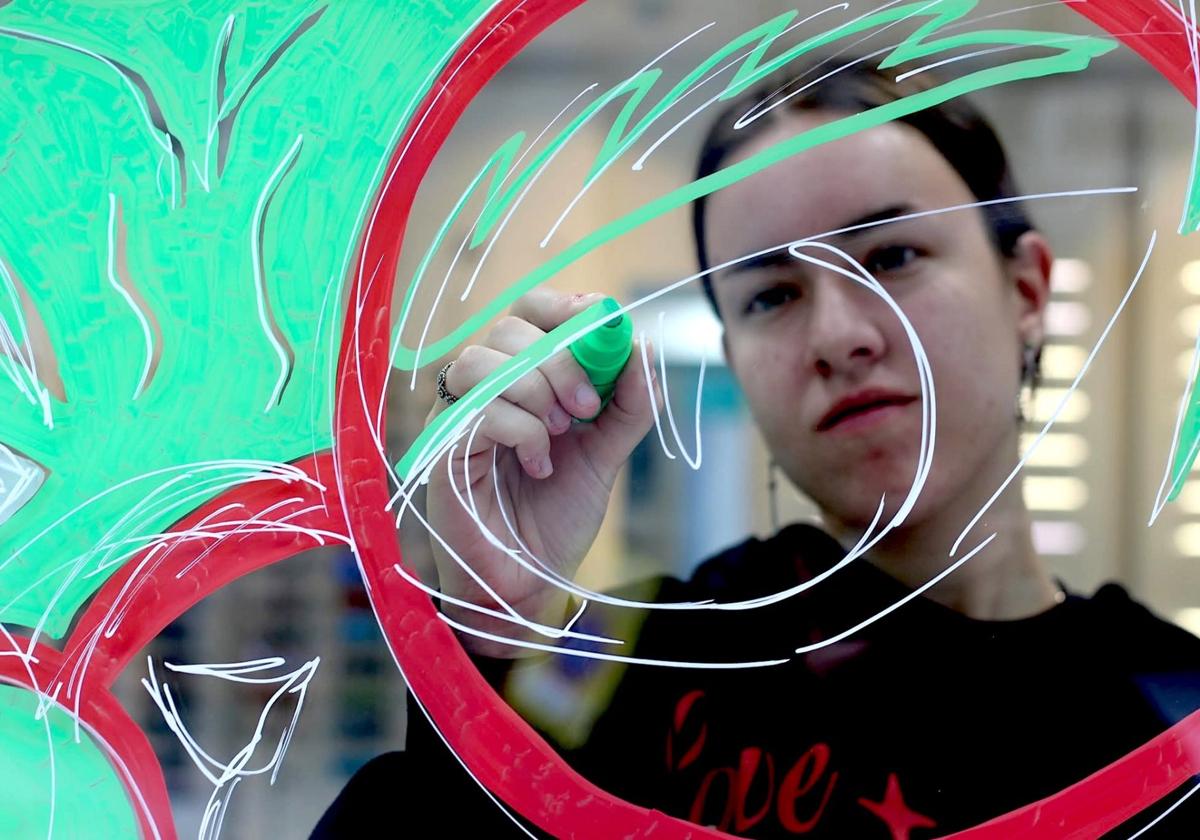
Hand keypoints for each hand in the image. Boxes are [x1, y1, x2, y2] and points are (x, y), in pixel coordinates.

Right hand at [424, 288, 658, 656]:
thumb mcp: (608, 454)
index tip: (598, 325)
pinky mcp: (442, 449)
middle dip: (559, 360)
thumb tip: (645, 348)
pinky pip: (476, 409)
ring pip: (483, 361)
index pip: (528, 311)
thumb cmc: (557, 515)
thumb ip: (629, 404)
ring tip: (560, 434)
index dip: (562, 308)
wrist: (530, 582)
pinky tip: (538, 464)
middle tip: (587, 407)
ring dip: (534, 391)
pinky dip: (520, 431)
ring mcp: (457, 416)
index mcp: (520, 377)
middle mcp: (483, 388)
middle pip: (509, 330)